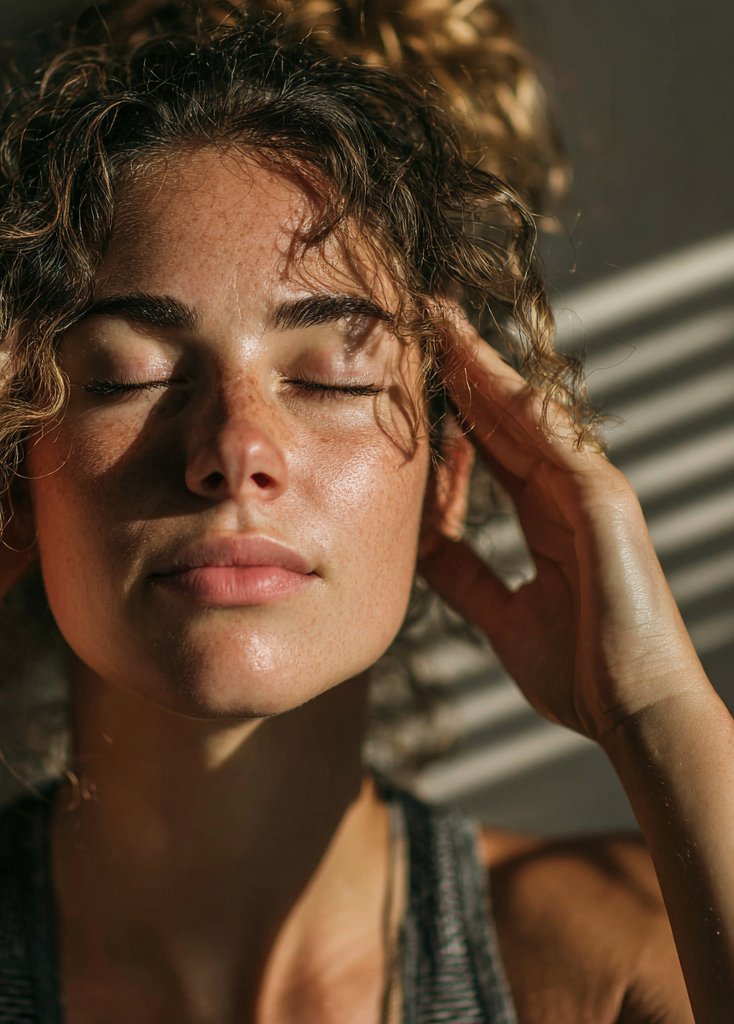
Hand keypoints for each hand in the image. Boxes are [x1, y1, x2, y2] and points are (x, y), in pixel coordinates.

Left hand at [417, 307, 706, 743]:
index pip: (492, 445)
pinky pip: (552, 439)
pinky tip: (478, 368)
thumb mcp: (500, 616)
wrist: (631, 715)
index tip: (413, 374)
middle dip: (465, 365)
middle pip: (507, 414)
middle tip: (423, 316)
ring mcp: (590, 490)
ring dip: (483, 365)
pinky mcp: (604, 501)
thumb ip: (464, 577)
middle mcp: (567, 491)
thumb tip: (423, 546)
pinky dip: (516, 403)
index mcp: (546, 516)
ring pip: (528, 412)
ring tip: (441, 321)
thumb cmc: (578, 672)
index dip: (455, 406)